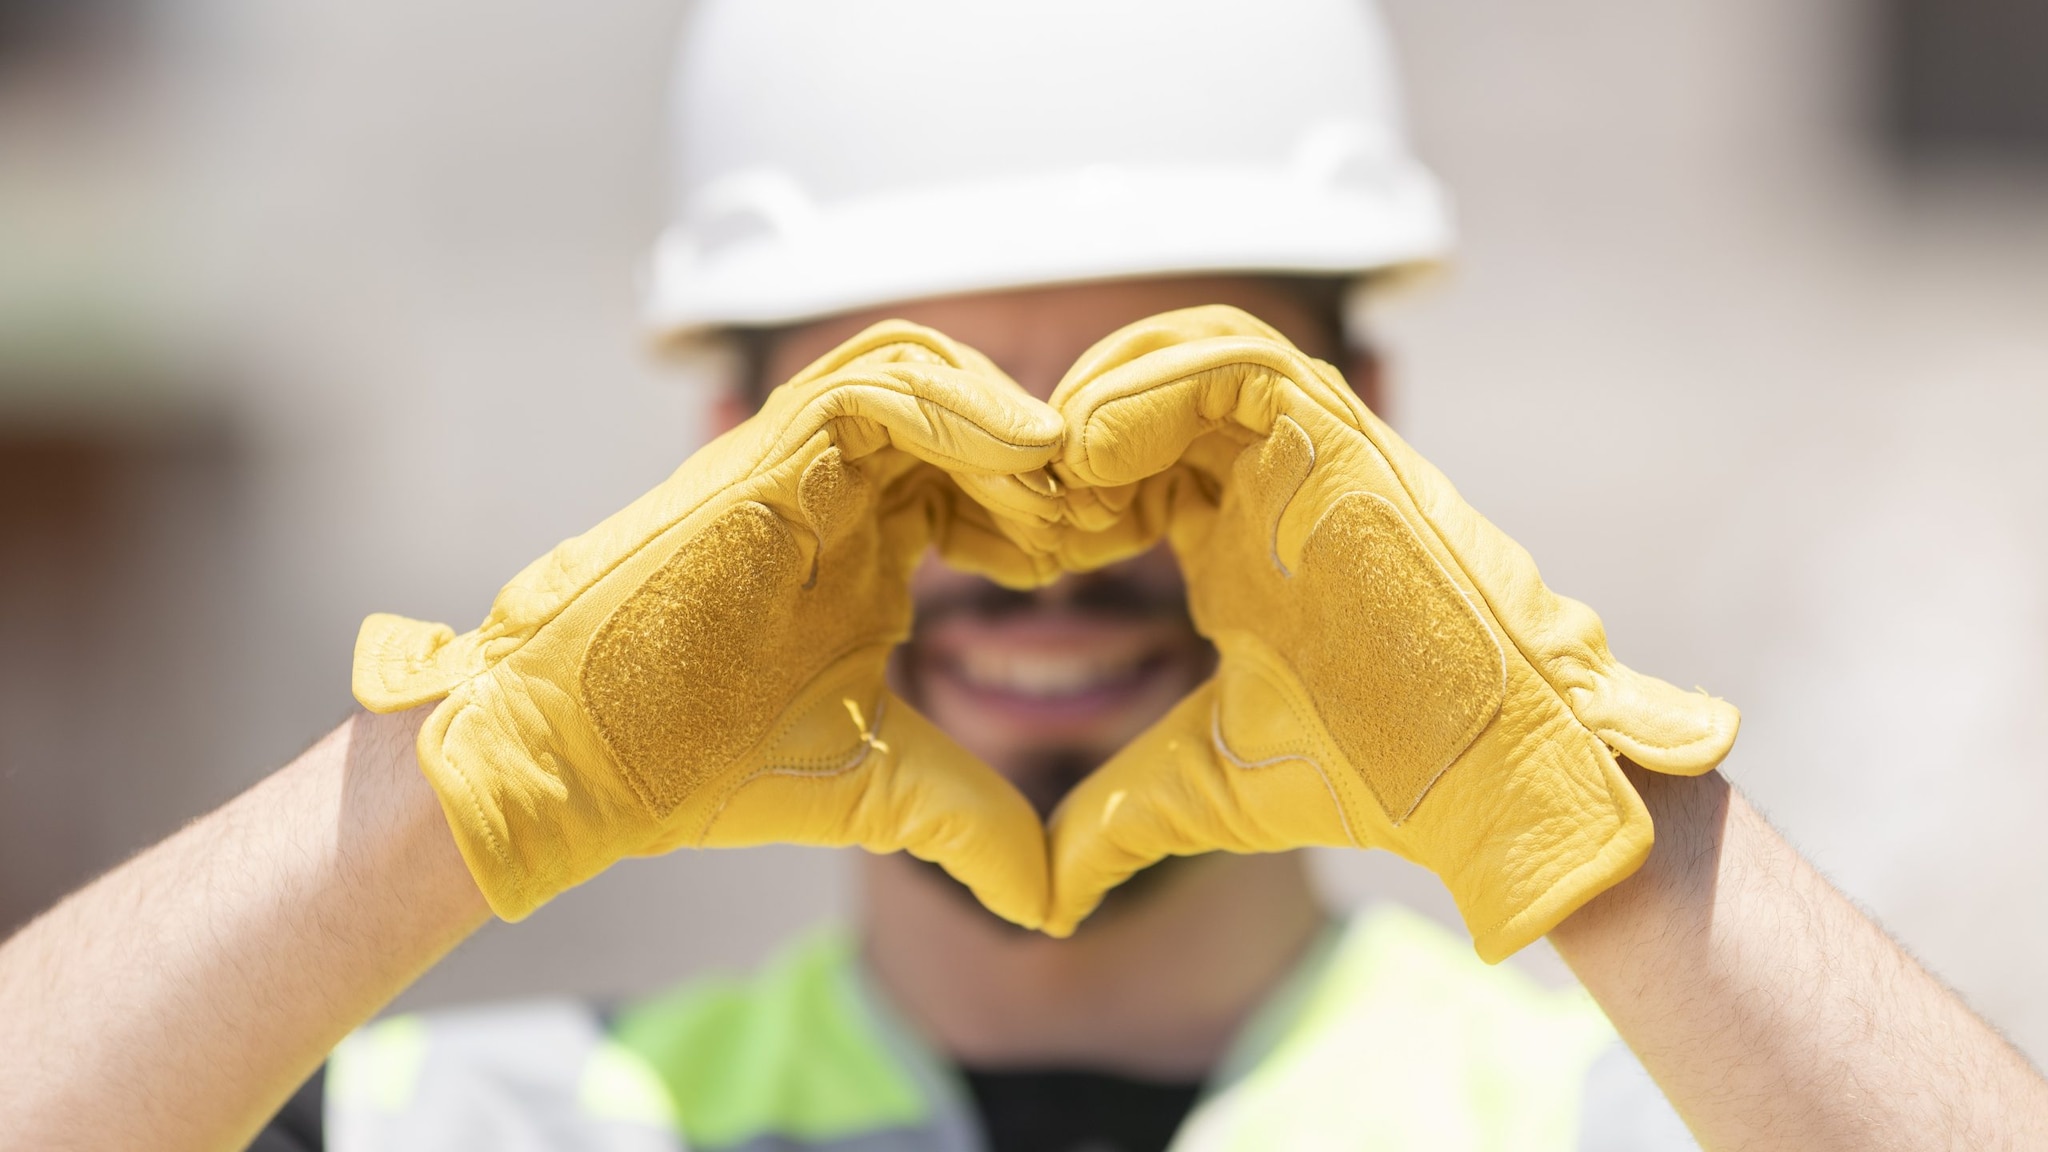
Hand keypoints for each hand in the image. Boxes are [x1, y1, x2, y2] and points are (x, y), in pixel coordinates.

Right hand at [352, 322, 1063, 927]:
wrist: (574, 761)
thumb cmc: (700, 763)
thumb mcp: (880, 785)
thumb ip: (971, 819)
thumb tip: (1054, 902)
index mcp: (868, 543)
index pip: (982, 477)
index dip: (1046, 505)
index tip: (1095, 559)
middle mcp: (836, 487)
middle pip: (963, 404)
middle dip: (1039, 454)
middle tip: (1092, 524)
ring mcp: (795, 463)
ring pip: (920, 368)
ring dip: (1003, 423)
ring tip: (1055, 501)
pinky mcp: (762, 457)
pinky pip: (873, 387)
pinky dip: (958, 409)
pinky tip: (1020, 463)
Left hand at [1041, 306, 1739, 958]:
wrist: (1490, 779)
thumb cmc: (1373, 775)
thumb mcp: (1208, 782)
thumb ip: (1120, 814)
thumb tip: (1043, 899)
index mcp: (1238, 540)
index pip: (1128, 467)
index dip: (1058, 496)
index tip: (1002, 558)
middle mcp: (1273, 482)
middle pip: (1148, 392)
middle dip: (1068, 434)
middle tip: (1012, 504)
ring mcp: (1313, 454)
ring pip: (1192, 353)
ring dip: (1105, 395)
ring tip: (1051, 468)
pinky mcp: (1347, 442)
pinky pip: (1240, 366)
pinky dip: (1154, 387)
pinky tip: (1092, 454)